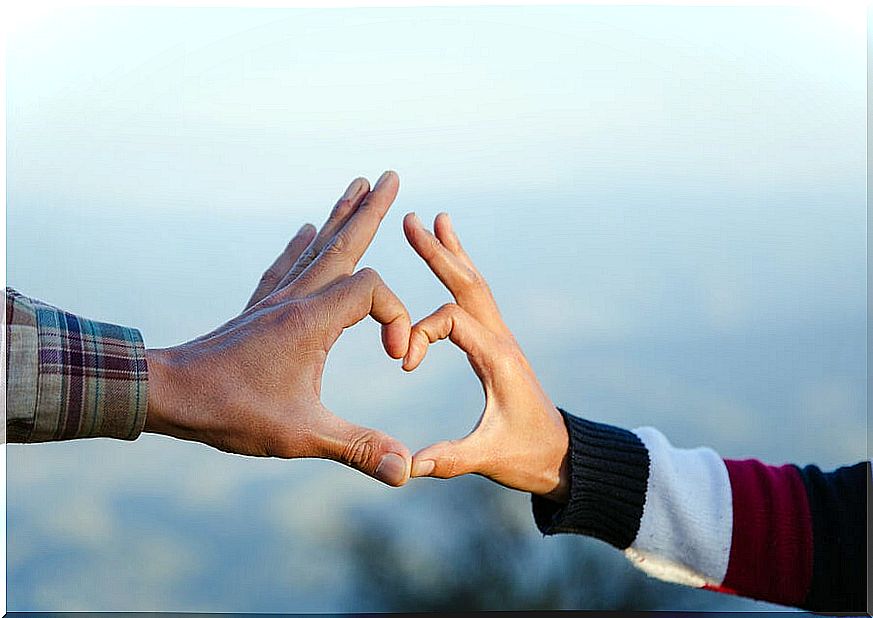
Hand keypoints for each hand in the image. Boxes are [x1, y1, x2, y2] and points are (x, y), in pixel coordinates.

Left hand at [144, 172, 413, 486]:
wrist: (169, 394)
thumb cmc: (232, 411)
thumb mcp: (302, 435)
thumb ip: (358, 448)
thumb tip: (406, 471)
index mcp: (313, 320)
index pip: (373, 292)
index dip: (397, 318)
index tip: (396, 359)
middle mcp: (297, 299)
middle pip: (342, 243)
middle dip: (370, 210)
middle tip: (390, 175)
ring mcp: (276, 301)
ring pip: (316, 248)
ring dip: (339, 216)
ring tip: (355, 186)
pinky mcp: (259, 310)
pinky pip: (286, 267)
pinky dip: (301, 246)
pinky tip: (304, 230)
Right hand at [402, 212, 569, 501]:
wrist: (563, 455)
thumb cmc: (529, 455)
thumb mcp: (488, 458)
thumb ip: (448, 459)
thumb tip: (407, 467)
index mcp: (498, 358)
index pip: (452, 320)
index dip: (420, 334)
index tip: (404, 366)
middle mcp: (501, 340)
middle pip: (468, 284)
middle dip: (438, 252)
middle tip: (411, 219)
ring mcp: (502, 339)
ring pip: (476, 285)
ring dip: (454, 254)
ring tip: (438, 220)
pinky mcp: (498, 345)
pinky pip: (479, 300)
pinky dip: (462, 274)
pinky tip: (454, 261)